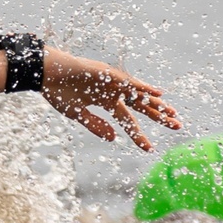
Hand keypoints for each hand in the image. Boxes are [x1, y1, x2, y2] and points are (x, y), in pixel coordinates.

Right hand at [41, 50, 181, 149]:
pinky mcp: (107, 75)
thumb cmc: (58, 92)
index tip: (150, 149)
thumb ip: (96, 125)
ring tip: (172, 112)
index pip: (127, 121)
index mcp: (105, 102)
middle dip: (158, 116)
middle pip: (140, 106)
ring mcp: (111, 83)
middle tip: (177, 124)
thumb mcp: (78, 114)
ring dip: (156, 104)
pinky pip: (128, 83)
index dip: (138, 135)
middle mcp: (112, 92)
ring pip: (139, 95)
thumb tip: (113, 138)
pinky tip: (157, 93)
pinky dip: (143, 88)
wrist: (45, 74)